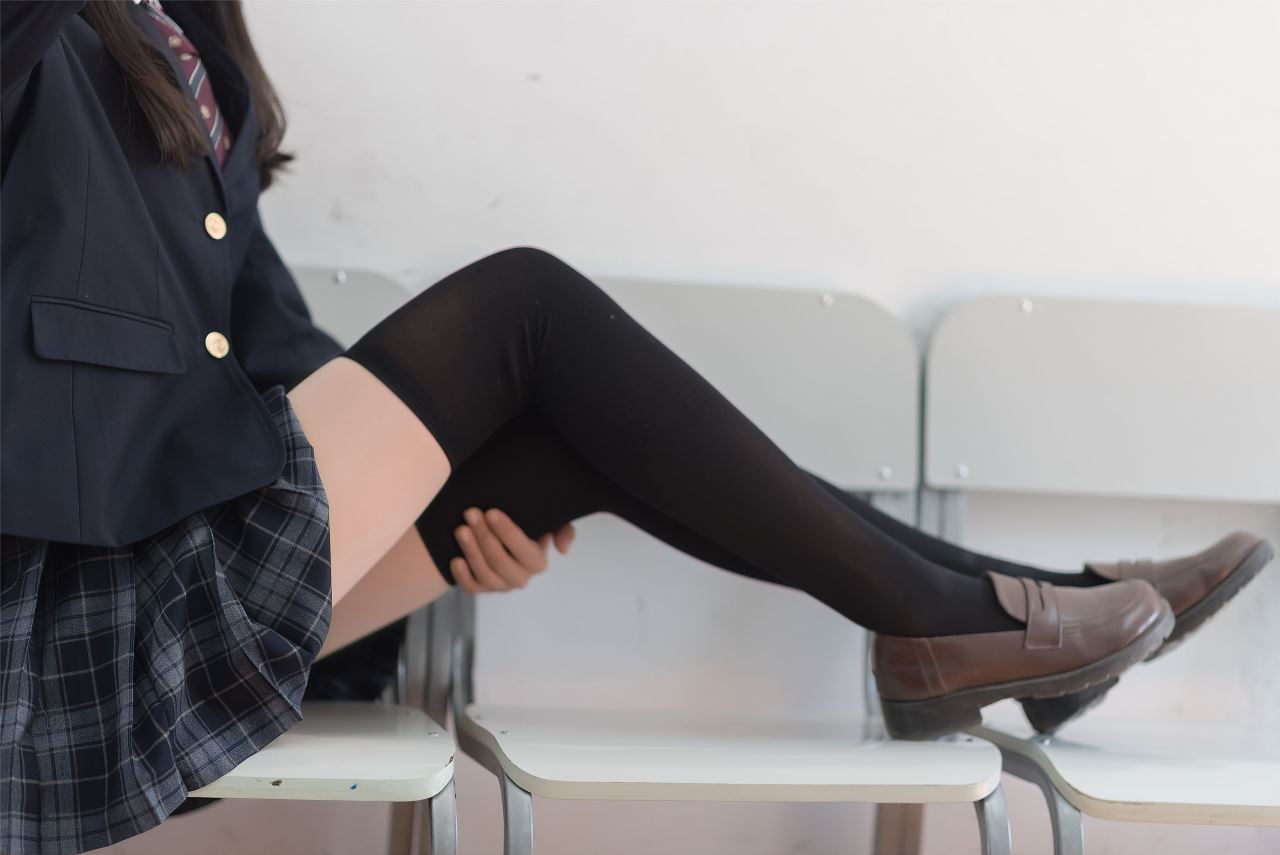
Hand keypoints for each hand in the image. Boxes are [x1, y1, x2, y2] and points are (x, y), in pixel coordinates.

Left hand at [450, 506, 574, 592]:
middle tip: (471, 513)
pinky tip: (455, 559)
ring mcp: (501, 585)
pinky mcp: (483, 589)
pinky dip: (462, 576)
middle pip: (500, 561)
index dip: (507, 532)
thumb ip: (564, 530)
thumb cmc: (527, 526)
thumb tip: (562, 549)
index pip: (523, 550)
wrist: (502, 534)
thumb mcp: (550, 522)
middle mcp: (521, 577)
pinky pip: (472, 588)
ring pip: (485, 575)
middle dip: (484, 536)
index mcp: (537, 562)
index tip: (491, 512)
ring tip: (461, 530)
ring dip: (471, 551)